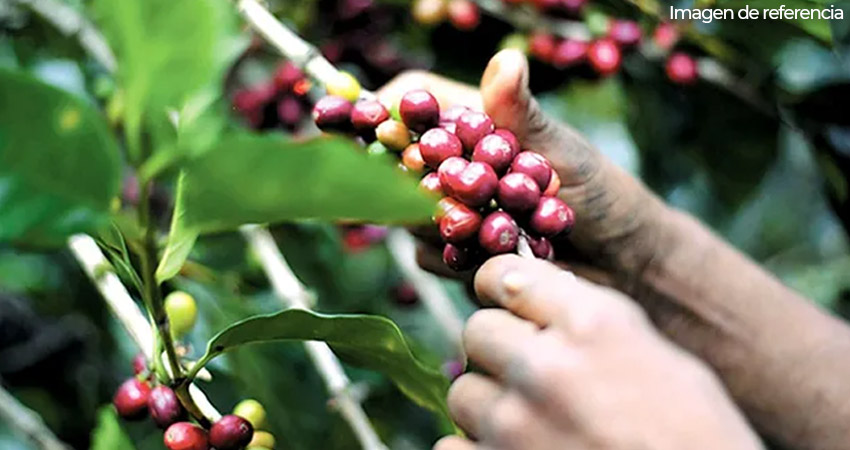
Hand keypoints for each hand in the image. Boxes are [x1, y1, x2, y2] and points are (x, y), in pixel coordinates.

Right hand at [378, 50, 669, 286]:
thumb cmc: (603, 194)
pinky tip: (498, 257)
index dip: (387, 112)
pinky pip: (432, 256)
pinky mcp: (458, 253)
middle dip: (409, 182)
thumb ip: (523, 114)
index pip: (416, 103)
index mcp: (478, 124)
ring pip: (409, 216)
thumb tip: (507, 60)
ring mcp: (454, 210)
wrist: (623, 262)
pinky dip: (458, 259)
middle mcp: (457, 165)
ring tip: (499, 230)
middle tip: (437, 195)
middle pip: (398, 164)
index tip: (374, 126)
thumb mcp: (564, 150)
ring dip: (445, 225)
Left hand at [435, 255, 762, 449]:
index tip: (506, 302)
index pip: (506, 275)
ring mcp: (513, 425)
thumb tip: (539, 296)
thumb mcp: (665, 363)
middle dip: (498, 349)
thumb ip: (595, 324)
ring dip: (489, 405)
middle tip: (528, 374)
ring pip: (462, 391)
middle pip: (477, 331)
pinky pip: (450, 446)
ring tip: (530, 425)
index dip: (501, 288)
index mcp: (592, 325)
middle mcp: (544, 366)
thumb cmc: (696, 441)